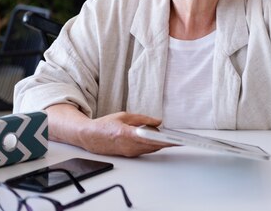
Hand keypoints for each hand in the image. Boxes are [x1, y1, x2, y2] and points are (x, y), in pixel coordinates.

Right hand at [45, 104, 172, 157]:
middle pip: (154, 146)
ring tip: (173, 139)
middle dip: (167, 143)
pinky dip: (153, 146)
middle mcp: (129, 146)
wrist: (90, 137)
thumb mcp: (124, 116)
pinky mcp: (129, 154)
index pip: (151, 139)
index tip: (176, 140)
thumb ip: (142, 119)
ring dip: (161, 145)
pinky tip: (160, 141)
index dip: (165, 141)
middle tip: (180, 140)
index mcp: (128, 134)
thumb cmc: (105, 125)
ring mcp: (129, 152)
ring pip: (150, 149)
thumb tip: (158, 121)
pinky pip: (145, 151)